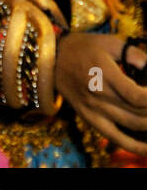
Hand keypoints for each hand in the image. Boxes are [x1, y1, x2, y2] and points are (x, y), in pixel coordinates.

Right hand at [54, 31, 146, 153]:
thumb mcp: (108, 42)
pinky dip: (136, 147)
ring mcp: (93, 109)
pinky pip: (116, 138)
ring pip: (132, 126)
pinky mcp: (89, 118)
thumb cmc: (82, 47)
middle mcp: (99, 94)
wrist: (50, 58)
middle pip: (139, 113)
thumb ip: (133, 54)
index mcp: (104, 73)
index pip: (138, 96)